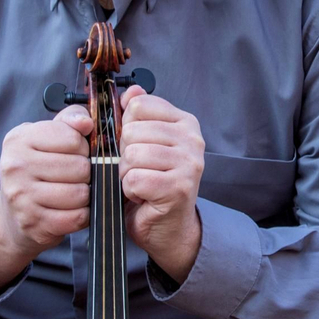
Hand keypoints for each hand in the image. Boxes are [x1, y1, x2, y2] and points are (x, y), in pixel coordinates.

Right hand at [0, 105, 92, 293]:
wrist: (12, 215)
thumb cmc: (36, 170)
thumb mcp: (46, 138)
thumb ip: (68, 122)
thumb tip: (86, 122)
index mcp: (19, 139)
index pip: (72, 138)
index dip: (83, 146)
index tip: (75, 152)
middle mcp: (15, 166)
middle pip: (80, 167)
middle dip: (86, 172)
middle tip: (76, 176)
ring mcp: (22, 197)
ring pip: (81, 193)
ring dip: (86, 194)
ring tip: (75, 192)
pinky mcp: (33, 223)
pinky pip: (77, 217)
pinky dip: (83, 214)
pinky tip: (72, 209)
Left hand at [117, 86, 204, 281]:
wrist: (169, 227)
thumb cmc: (154, 183)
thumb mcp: (145, 143)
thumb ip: (138, 116)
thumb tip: (131, 91)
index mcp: (185, 122)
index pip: (139, 106)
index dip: (128, 127)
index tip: (138, 145)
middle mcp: (193, 140)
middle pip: (132, 131)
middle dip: (125, 154)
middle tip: (140, 170)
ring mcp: (189, 164)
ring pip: (132, 155)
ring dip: (127, 174)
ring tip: (141, 183)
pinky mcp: (178, 188)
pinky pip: (135, 179)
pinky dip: (131, 191)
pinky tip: (144, 196)